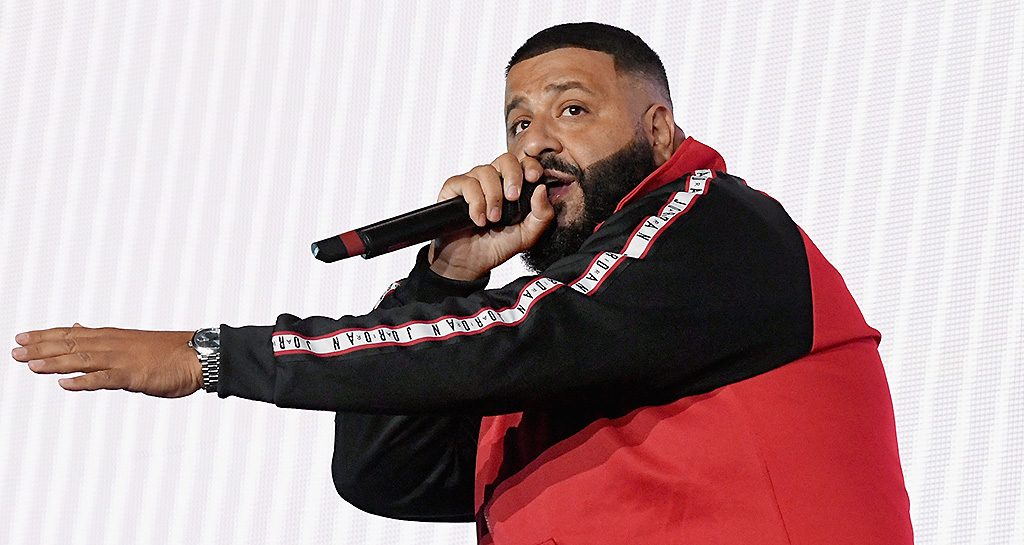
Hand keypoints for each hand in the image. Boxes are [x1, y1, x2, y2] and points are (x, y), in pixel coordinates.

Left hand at [11, 323, 202, 397]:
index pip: (72, 334)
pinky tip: (65, 384)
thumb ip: (102, 338)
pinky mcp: (133, 376)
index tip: (21, 337)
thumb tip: (78, 328)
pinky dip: (84, 382)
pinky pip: (105, 379)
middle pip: (71, 345)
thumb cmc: (168, 351)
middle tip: (14, 350)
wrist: (198, 356)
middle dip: (41, 348)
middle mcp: (113, 344)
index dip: (45, 335)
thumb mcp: (130, 340)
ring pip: (83, 360)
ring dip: (55, 363)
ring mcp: (122, 360)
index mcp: (112, 336)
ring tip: (31, 364)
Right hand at [428, 153, 555, 280]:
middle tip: (513, 197)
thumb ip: (542, 214)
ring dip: (493, 196)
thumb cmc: (498, 245)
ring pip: (485, 171)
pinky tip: (478, 219)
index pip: (524, 163)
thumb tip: (542, 188)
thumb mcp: (528, 234)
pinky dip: (475, 202)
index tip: (534, 178)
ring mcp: (473, 183)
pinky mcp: (454, 189)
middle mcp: (494, 180)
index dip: (530, 165)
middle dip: (512, 176)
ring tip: (493, 218)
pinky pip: (466, 183)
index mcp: (513, 186)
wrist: (472, 262)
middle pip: (505, 159)